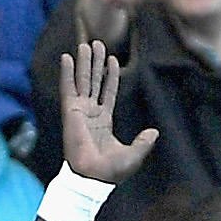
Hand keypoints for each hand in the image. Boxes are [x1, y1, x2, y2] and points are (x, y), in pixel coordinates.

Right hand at [57, 39, 158, 184]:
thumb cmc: (111, 171)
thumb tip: (154, 132)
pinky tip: (66, 57)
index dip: (110, 76)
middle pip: (93, 81)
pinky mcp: (70, 111)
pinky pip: (67, 87)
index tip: (112, 59)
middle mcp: (91, 113)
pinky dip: (66, 72)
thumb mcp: (134, 155)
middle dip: (95, 63)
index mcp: (104, 121)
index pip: (108, 92)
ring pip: (82, 80)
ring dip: (84, 62)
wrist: (93, 177)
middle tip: (97, 44)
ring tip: (86, 44)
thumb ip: (143, 142)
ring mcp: (80, 111)